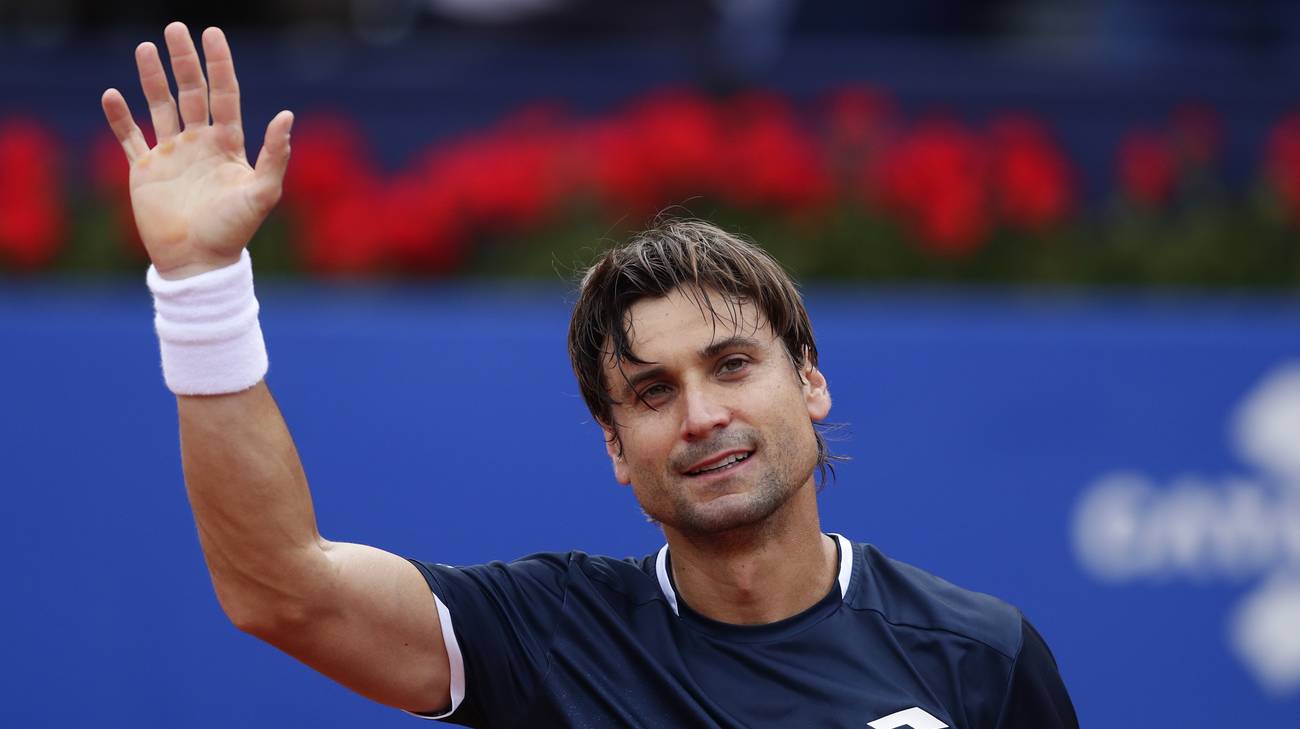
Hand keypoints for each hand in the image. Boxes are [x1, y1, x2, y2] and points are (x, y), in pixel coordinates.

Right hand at [101, 22, 292, 279]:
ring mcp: (172, 155)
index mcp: (228, 145)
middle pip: (191, 93)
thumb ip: (274, 155)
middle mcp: (200, 144)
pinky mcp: (145, 171)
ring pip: (160, 107)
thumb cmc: (233, 231)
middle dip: (184, 61)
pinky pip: (130, 137)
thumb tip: (286, 116)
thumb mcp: (262, 193)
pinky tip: (112, 95)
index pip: (224, 95)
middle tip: (175, 29)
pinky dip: (120, 117)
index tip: (212, 35)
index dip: (220, 65)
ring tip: (145, 48)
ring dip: (152, 79)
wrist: (197, 262)